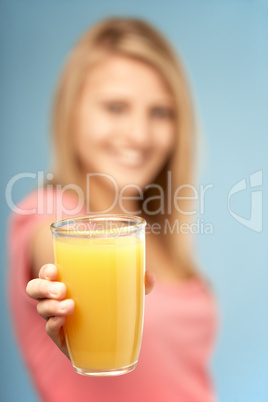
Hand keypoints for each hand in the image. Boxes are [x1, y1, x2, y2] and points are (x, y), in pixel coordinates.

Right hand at [26, 264, 154, 358]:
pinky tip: (62, 322)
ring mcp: (58, 319)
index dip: (47, 271)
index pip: (49, 273)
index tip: (55, 271)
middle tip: (61, 289)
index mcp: (69, 281)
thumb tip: (148, 276)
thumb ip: (137, 281)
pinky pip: (51, 331)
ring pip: (41, 309)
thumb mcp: (126, 289)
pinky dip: (53, 326)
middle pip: (36, 289)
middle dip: (43, 287)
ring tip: (69, 307)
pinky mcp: (64, 339)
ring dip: (50, 307)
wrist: (115, 339)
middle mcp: (58, 299)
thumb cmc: (115, 304)